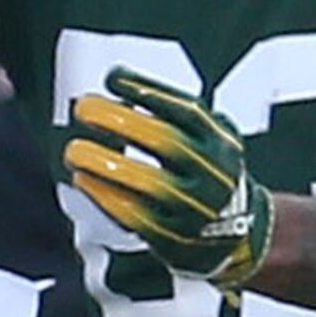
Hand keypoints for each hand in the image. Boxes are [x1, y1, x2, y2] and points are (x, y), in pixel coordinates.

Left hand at [65, 67, 268, 289]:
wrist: (241, 234)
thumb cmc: (208, 174)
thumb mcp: (209, 137)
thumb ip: (172, 111)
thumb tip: (117, 78)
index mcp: (222, 143)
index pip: (186, 110)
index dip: (147, 91)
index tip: (113, 78)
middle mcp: (212, 175)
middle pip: (166, 142)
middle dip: (121, 121)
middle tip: (85, 108)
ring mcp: (195, 209)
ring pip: (149, 183)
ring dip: (105, 163)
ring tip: (74, 149)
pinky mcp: (174, 239)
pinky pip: (135, 216)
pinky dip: (105, 195)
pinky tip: (83, 179)